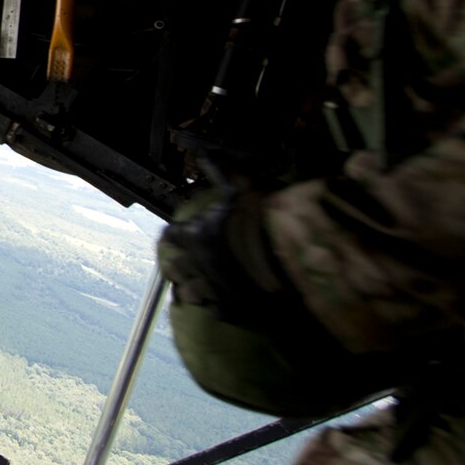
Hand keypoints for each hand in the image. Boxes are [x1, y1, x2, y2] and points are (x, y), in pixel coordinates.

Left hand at [158, 160, 296, 321]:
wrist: (293, 264)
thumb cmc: (269, 223)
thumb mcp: (249, 191)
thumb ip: (229, 175)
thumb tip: (210, 153)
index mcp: (196, 233)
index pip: (171, 235)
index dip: (176, 236)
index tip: (178, 237)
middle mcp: (195, 262)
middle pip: (173, 266)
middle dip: (178, 264)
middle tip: (184, 265)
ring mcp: (209, 289)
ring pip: (187, 292)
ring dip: (191, 287)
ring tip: (197, 288)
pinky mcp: (226, 311)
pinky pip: (213, 309)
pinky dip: (216, 306)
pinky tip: (222, 304)